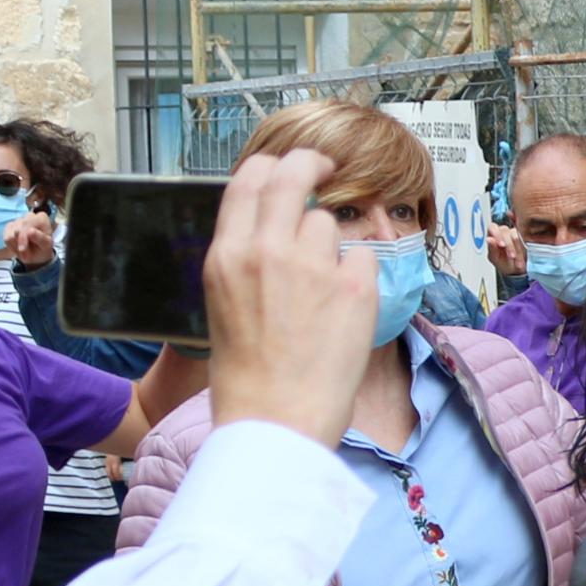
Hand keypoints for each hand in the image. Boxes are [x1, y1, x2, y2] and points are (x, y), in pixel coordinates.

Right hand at [5, 208, 57, 268]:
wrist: (37, 254)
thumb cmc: (43, 247)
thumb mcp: (46, 245)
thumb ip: (40, 238)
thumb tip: (30, 231)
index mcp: (41, 218)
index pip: (27, 223)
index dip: (23, 237)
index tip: (22, 249)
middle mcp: (29, 216)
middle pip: (17, 229)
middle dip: (19, 244)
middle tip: (26, 256)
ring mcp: (18, 220)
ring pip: (10, 235)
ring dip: (16, 247)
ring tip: (24, 252)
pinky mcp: (9, 227)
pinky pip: (6, 238)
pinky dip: (11, 246)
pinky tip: (19, 248)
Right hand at [202, 151, 377, 448]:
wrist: (276, 422)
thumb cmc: (248, 378)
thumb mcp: (223, 305)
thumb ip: (245, 260)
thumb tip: (272, 229)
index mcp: (227, 256)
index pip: (250, 178)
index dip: (276, 164)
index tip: (293, 166)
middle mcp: (267, 250)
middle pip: (296, 174)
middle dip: (313, 163)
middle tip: (328, 166)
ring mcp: (313, 265)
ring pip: (329, 224)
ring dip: (330, 248)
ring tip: (320, 298)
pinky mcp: (355, 286)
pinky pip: (362, 258)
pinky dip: (358, 279)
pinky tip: (342, 316)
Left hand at [485, 220, 526, 277]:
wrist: (515, 270)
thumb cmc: (502, 263)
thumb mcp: (495, 259)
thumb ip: (491, 249)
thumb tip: (489, 239)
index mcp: (492, 236)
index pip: (492, 227)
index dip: (496, 234)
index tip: (501, 245)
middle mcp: (502, 232)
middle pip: (504, 230)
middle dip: (509, 244)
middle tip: (511, 255)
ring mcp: (512, 234)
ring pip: (514, 233)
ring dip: (516, 247)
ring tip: (515, 258)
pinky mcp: (522, 237)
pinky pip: (523, 238)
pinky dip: (521, 249)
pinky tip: (519, 257)